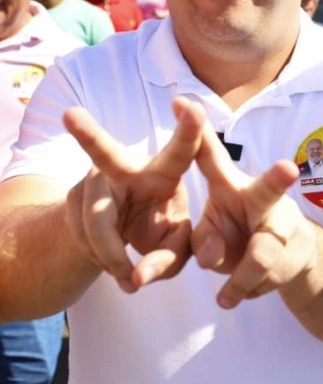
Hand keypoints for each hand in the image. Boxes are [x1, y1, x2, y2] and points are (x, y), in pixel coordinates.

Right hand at [62, 97, 203, 291]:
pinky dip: (99, 259)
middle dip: (88, 134)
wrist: (117, 236)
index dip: (189, 128)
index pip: (181, 150)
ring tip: (127, 275)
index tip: (191, 104)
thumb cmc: (157, 228)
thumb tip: (138, 279)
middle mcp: (126, 167)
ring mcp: (94, 180)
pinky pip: (81, 236)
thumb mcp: (175, 245)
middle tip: (70, 115)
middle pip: (105, 152)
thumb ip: (169, 260)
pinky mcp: (72, 197)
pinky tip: (112, 261)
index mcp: (164, 171)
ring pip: (96, 221)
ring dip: (112, 255)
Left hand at [190, 119, 316, 309]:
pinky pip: (262, 283)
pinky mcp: (290, 257)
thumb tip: (209, 257)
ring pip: (262, 254)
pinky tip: (235, 295)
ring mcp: (281, 228)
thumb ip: (203, 239)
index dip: (198, 130)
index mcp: (233, 185)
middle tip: (288, 168)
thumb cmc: (239, 228)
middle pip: (270, 189)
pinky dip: (243, 292)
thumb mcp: (211, 227)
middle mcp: (264, 200)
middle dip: (280, 180)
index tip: (181, 102)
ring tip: (224, 298)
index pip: (213, 155)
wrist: (289, 255)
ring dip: (241, 276)